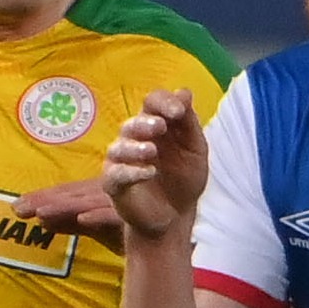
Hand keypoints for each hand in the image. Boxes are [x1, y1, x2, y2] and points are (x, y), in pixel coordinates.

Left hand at [13, 178, 126, 252]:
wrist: (165, 227)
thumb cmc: (128, 223)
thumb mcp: (95, 225)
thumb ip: (70, 223)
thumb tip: (42, 222)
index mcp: (90, 196)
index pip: (61, 197)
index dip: (39, 199)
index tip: (15, 208)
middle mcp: (101, 195)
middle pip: (68, 197)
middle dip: (44, 202)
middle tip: (19, 209)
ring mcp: (115, 204)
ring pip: (86, 204)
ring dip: (64, 208)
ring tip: (41, 213)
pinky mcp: (129, 216)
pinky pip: (113, 217)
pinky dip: (99, 217)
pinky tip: (84, 219)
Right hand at [101, 88, 207, 239]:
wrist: (176, 216)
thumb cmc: (184, 179)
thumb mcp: (195, 149)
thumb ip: (188, 122)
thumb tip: (184, 91)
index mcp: (154, 125)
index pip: (152, 103)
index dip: (164, 103)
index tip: (179, 112)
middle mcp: (133, 139)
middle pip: (132, 123)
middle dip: (145, 123)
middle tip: (159, 128)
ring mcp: (121, 162)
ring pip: (119, 147)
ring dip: (135, 147)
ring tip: (152, 152)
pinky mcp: (113, 184)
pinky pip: (115, 174)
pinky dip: (131, 171)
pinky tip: (149, 172)